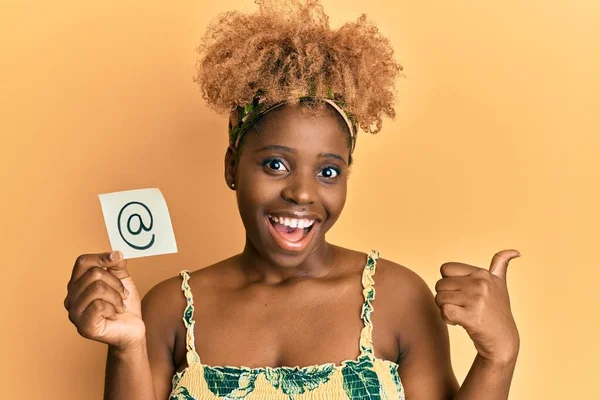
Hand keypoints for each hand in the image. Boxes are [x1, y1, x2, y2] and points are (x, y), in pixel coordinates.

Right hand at [64, 251, 144, 350]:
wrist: (133, 330)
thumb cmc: (125, 305)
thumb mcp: (122, 280)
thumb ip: (116, 265)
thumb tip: (115, 253)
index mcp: (77, 284)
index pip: (82, 262)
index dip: (100, 257)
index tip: (117, 257)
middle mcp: (71, 298)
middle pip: (94, 274)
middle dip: (116, 282)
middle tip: (123, 294)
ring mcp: (75, 313)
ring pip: (98, 288)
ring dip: (117, 296)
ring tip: (120, 306)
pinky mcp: (83, 327)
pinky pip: (99, 305)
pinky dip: (114, 308)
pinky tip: (114, 315)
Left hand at [434, 249, 520, 364]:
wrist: (503, 340)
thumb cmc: (496, 310)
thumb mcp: (500, 284)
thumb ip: (501, 264)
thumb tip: (515, 251)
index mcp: (482, 273)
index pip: (445, 268)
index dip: (448, 282)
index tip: (461, 292)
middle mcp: (480, 284)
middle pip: (440, 284)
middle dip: (445, 297)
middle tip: (460, 306)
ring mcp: (476, 300)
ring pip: (439, 298)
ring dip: (444, 309)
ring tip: (461, 313)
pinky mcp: (471, 316)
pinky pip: (444, 311)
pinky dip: (447, 318)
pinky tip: (458, 322)